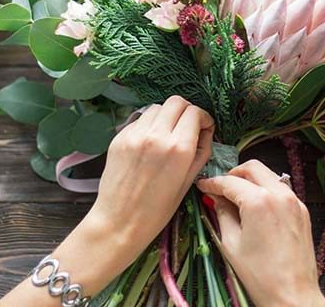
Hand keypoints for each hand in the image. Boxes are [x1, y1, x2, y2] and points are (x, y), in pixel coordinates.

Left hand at [88, 95, 214, 266]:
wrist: (119, 222)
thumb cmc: (157, 210)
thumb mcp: (188, 183)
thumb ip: (200, 152)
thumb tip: (205, 132)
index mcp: (178, 149)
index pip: (194, 112)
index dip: (203, 118)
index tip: (204, 127)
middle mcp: (156, 136)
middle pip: (176, 102)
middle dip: (187, 111)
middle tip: (188, 127)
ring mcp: (135, 135)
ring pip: (157, 107)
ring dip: (167, 116)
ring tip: (167, 135)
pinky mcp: (119, 138)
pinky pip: (140, 120)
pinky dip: (149, 125)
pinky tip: (150, 144)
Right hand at [197, 160, 324, 306]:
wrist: (293, 295)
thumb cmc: (260, 275)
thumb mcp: (231, 244)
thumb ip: (222, 214)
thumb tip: (216, 199)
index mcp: (260, 202)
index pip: (230, 182)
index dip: (212, 183)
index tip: (202, 186)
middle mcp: (280, 195)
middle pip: (253, 168)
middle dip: (234, 174)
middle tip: (220, 188)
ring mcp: (294, 201)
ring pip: (269, 176)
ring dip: (251, 180)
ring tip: (237, 198)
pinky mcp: (302, 211)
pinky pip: (281, 190)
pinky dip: (266, 190)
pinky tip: (256, 207)